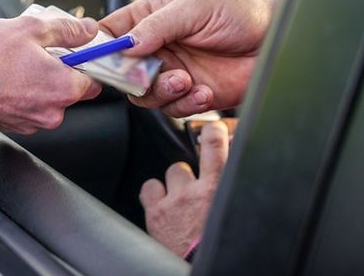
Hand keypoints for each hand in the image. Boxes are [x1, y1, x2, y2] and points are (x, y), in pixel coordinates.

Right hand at [0, 12, 102, 133]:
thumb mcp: (33, 28)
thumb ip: (67, 30)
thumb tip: (88, 30)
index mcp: (64, 87)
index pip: (94, 80)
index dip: (85, 64)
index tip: (75, 53)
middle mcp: (52, 111)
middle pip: (69, 91)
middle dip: (58, 72)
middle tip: (38, 53)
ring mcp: (31, 122)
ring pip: (46, 100)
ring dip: (38, 84)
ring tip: (16, 64)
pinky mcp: (13, 126)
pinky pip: (27, 108)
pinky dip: (22, 95)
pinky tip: (7, 78)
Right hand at [100, 0, 276, 116]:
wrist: (279, 42)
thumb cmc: (243, 13)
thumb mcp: (195, 7)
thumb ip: (157, 25)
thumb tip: (126, 43)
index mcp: (152, 17)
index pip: (111, 32)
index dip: (100, 46)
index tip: (100, 58)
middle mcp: (158, 46)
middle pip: (120, 70)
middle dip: (131, 77)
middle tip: (146, 75)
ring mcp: (172, 72)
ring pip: (143, 94)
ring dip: (162, 91)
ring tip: (185, 80)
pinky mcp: (190, 95)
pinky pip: (171, 109)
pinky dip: (185, 104)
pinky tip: (203, 91)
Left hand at [140, 121, 230, 256]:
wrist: (198, 267)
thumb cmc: (219, 245)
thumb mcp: (236, 213)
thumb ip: (235, 192)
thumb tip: (241, 178)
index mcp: (220, 192)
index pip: (216, 147)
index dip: (213, 132)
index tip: (213, 128)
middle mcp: (194, 193)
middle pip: (186, 162)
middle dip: (191, 172)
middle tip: (196, 191)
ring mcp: (172, 202)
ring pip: (170, 173)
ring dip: (175, 184)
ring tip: (182, 202)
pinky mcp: (155, 214)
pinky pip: (148, 188)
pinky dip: (155, 194)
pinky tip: (162, 204)